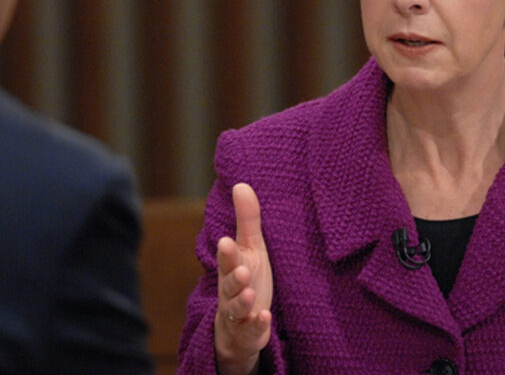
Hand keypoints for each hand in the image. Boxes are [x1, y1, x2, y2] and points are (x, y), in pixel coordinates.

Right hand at [214, 183, 272, 374]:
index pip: (227, 258)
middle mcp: (231, 290)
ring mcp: (238, 313)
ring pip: (236, 308)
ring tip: (251, 294)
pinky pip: (250, 331)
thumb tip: (241, 184)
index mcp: (233, 267)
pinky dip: (257, 325)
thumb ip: (247, 220)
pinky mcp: (248, 331)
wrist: (241, 324)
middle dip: (233, 277)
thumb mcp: (251, 249)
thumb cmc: (247, 277)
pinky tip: (265, 318)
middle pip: (228, 283)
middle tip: (240, 270)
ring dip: (242, 301)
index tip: (226, 240)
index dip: (227, 252)